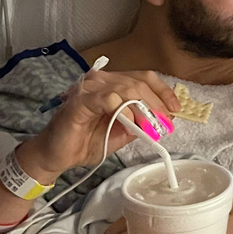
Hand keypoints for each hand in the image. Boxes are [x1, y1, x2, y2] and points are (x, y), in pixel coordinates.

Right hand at [19, 69, 179, 184]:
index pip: (144, 77)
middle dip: (156, 104)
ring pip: (125, 88)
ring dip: (142, 109)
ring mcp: (89, 88)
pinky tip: (130, 125)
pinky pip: (108, 98)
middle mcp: (101, 80)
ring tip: (148, 127)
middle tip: (163, 124)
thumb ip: (140, 124)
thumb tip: (162, 120)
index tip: (175, 109)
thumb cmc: (85, 142)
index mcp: (112, 84)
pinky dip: (124, 111)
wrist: (57, 156)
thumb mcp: (122, 133)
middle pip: (138, 82)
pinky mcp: (80, 100)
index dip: (163, 91)